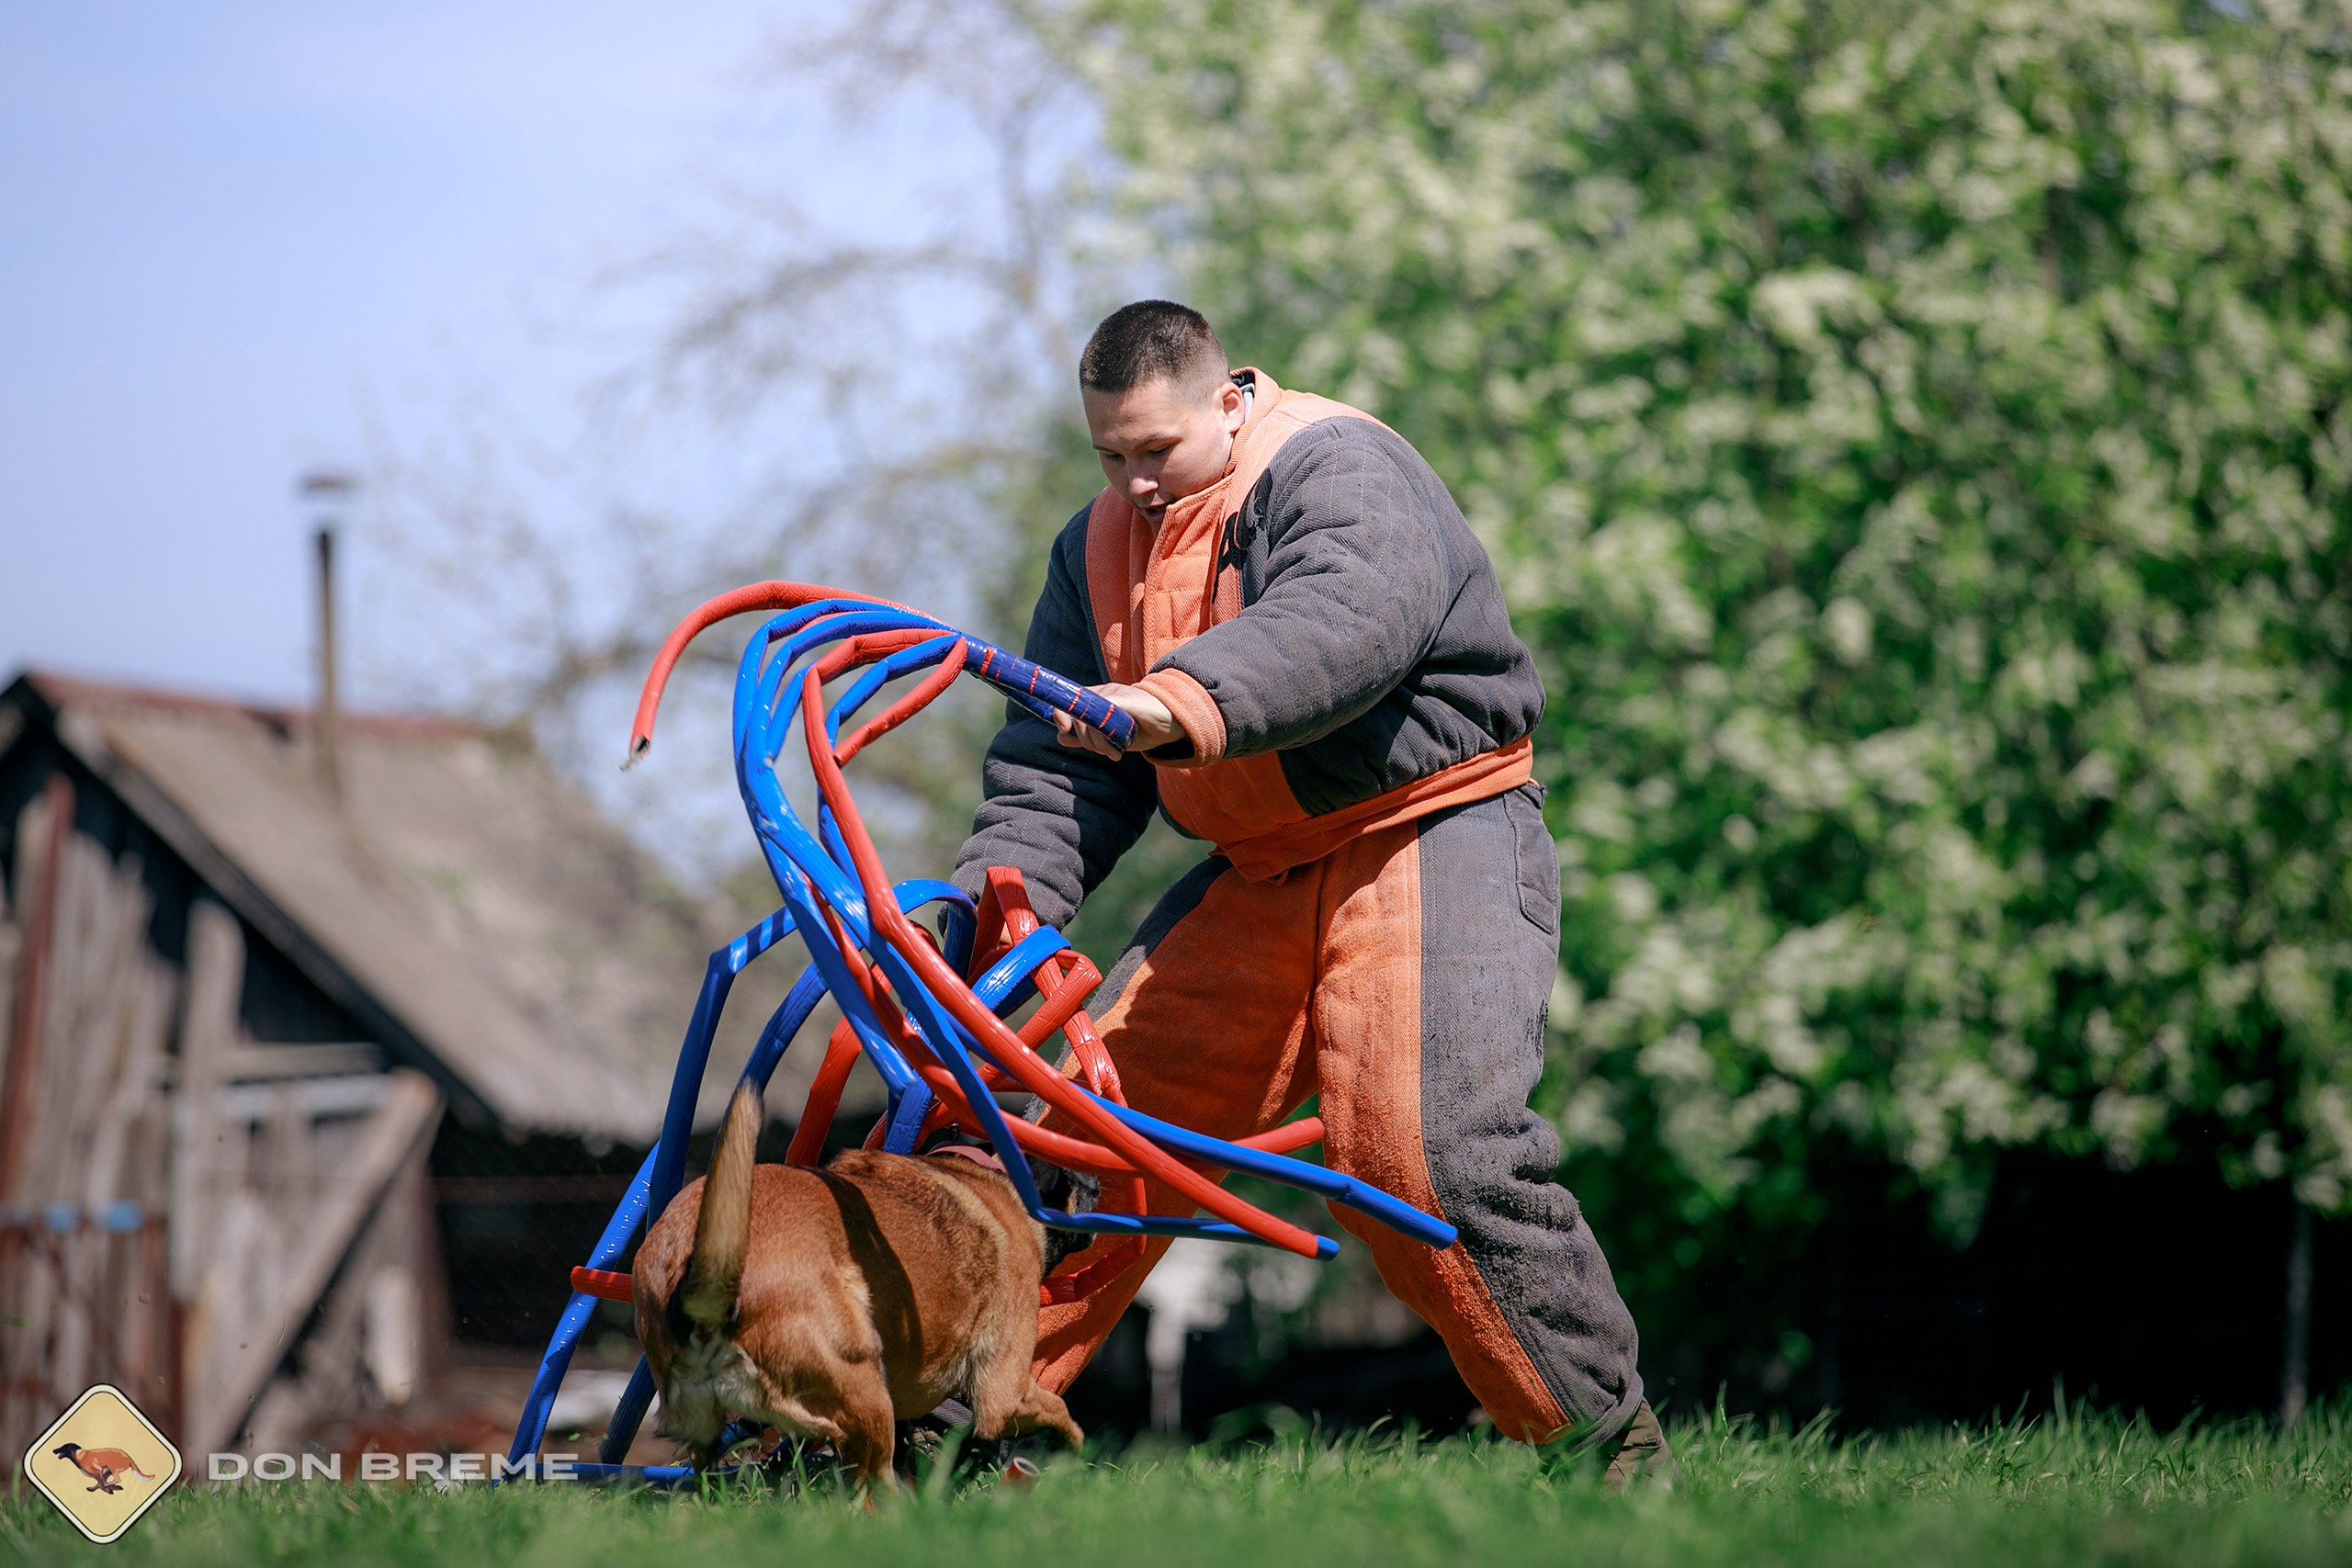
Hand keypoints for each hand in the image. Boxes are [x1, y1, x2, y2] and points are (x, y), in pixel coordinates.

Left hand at [1053, 682, 1183, 757]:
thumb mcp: (1110, 736)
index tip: (1064, 732)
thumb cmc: (1143, 728)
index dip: (1059, 716)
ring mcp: (1115, 693)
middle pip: (1077, 715)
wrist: (1174, 722)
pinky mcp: (1126, 699)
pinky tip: (1119, 746)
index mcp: (1096, 699)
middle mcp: (1103, 692)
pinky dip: (1107, 732)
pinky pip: (1106, 710)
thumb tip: (1060, 737)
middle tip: (1106, 752)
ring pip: (1090, 717)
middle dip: (1086, 741)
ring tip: (1115, 752)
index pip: (1067, 702)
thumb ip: (1087, 736)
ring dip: (1098, 743)